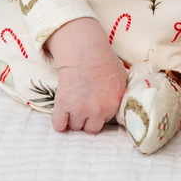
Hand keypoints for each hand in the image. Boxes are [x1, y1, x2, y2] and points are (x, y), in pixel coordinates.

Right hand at [46, 17, 126, 133]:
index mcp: (113, 105)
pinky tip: (62, 115)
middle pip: (90, 129)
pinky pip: (59, 125)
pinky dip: (60, 122)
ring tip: (73, 106)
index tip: (95, 106)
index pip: (105, 122)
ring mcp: (79, 109)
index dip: (100, 114)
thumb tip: (122, 103)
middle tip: (83, 108)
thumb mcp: (121, 77)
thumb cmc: (104, 60)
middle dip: (87, 120)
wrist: (85, 51)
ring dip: (73, 119)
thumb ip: (120, 95)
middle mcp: (97, 111)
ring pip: (75, 126)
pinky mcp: (63, 105)